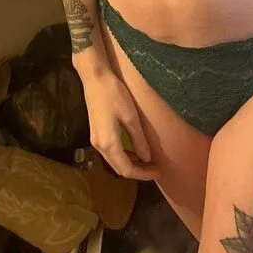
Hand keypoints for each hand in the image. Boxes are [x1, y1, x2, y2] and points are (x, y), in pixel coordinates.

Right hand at [81, 67, 158, 181]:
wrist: (94, 78)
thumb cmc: (114, 94)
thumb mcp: (130, 116)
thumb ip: (138, 139)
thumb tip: (146, 158)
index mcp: (109, 143)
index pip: (126, 169)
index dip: (143, 174)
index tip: (158, 172)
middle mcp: (99, 146)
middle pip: (119, 168)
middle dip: (137, 171)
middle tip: (154, 168)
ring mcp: (95, 140)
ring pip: (113, 162)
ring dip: (130, 164)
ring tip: (147, 161)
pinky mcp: (95, 133)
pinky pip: (110, 153)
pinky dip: (122, 156)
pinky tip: (133, 150)